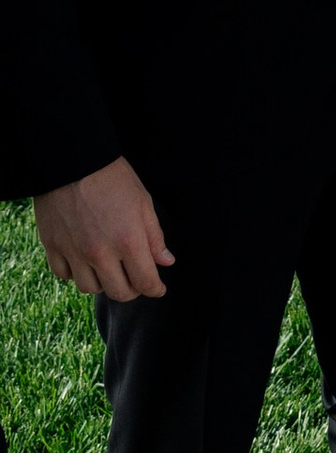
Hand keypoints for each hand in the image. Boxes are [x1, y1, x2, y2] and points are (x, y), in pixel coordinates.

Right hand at [35, 155, 173, 301]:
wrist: (71, 160)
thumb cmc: (113, 177)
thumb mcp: (143, 202)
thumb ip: (154, 237)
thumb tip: (166, 262)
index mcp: (128, 241)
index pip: (145, 282)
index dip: (155, 289)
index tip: (158, 288)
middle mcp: (100, 253)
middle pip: (118, 293)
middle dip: (132, 289)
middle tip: (135, 279)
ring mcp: (73, 252)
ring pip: (89, 288)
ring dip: (102, 282)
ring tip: (109, 268)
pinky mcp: (52, 246)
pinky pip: (63, 275)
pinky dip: (75, 273)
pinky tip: (83, 260)